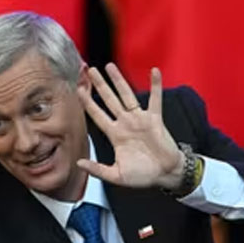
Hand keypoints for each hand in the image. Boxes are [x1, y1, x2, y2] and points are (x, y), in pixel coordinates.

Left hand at [76, 63, 185, 189]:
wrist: (165, 175)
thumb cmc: (143, 176)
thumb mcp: (117, 176)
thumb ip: (98, 169)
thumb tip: (79, 163)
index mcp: (115, 135)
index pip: (97, 115)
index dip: (88, 103)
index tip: (78, 89)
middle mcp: (125, 124)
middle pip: (109, 100)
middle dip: (99, 85)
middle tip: (90, 70)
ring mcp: (140, 120)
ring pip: (127, 96)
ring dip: (119, 81)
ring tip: (109, 66)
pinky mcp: (155, 119)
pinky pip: (156, 99)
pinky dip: (156, 85)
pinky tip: (154, 71)